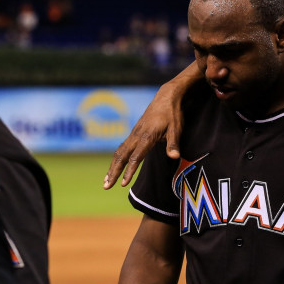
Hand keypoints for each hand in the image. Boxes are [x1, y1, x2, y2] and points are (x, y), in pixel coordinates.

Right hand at [103, 62, 200, 188]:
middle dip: (113, 172)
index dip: (129, 171)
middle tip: (106, 186)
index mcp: (147, 136)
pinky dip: (117, 159)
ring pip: (119, 152)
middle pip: (121, 156)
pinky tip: (114, 166)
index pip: (136, 157)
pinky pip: (122, 147)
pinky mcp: (135, 132)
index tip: (123, 184)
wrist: (166, 97)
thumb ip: (173, 143)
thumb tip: (174, 157)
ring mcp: (134, 133)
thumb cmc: (173, 114)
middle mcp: (137, 135)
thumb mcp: (176, 129)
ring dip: (112, 167)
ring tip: (106, 181)